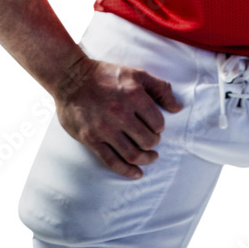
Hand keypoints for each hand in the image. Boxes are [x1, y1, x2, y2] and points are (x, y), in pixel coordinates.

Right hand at [53, 56, 183, 178]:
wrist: (71, 78)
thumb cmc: (105, 75)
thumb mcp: (136, 74)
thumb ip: (160, 88)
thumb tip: (177, 108)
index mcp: (133, 95)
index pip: (157, 122)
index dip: (159, 127)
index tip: (156, 127)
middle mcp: (120, 113)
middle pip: (147, 140)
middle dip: (153, 143)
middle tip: (151, 140)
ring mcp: (104, 129)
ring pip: (132, 154)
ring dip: (145, 159)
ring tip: (149, 157)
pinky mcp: (91, 139)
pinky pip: (112, 162)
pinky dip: (127, 171)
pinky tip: (136, 173)